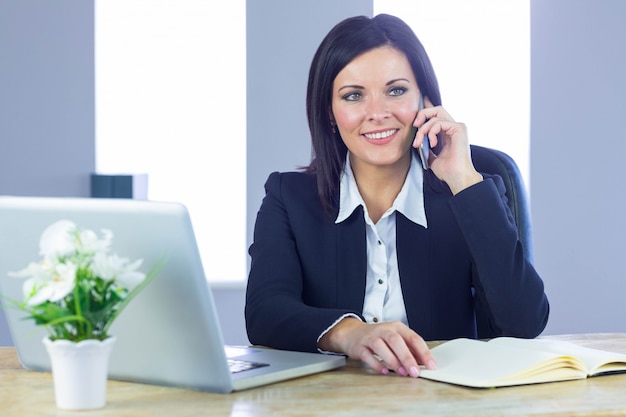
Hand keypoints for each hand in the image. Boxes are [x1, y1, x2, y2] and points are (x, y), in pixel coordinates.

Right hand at [318, 317, 436, 376]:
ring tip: (402, 373)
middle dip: (407, 357)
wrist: (352, 333)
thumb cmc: (379, 337)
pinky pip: (367, 355)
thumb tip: (424, 363)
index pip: (413, 338)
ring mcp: (370, 337)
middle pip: (396, 341)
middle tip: (415, 372)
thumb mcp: (396, 339)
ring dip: (393, 360)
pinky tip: (384, 371)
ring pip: (381, 346)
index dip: (424, 352)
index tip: (431, 365)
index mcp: (397, 327)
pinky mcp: (359, 346)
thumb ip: (409, 349)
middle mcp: (384, 330)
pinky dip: (376, 364)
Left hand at [412, 97, 482, 193]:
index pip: (436, 116)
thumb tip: (418, 141)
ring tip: (420, 143)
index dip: (425, 113)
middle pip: (436, 110)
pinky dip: (431, 132)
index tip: (414, 121)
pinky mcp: (459, 128)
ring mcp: (457, 127)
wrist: (457, 178)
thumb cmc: (448, 171)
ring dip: (423, 129)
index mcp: (448, 133)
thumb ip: (426, 147)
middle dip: (422, 115)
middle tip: (415, 125)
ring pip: (435, 116)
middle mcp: (454, 128)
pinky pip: (439, 122)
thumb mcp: (431, 158)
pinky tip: (432, 143)